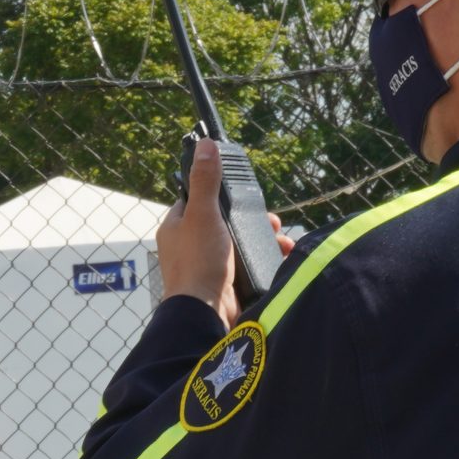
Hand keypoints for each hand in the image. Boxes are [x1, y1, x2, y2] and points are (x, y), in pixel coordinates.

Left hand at [159, 139, 295, 328]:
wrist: (206, 313)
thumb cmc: (198, 263)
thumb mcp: (203, 214)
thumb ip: (206, 181)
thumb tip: (205, 145)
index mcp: (177, 227)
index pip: (197, 200)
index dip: (220, 195)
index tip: (243, 195)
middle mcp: (189, 246)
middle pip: (225, 223)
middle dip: (251, 220)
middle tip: (271, 220)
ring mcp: (207, 267)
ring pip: (240, 244)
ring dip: (263, 239)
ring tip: (281, 240)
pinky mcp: (225, 285)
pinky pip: (248, 265)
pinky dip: (265, 259)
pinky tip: (280, 256)